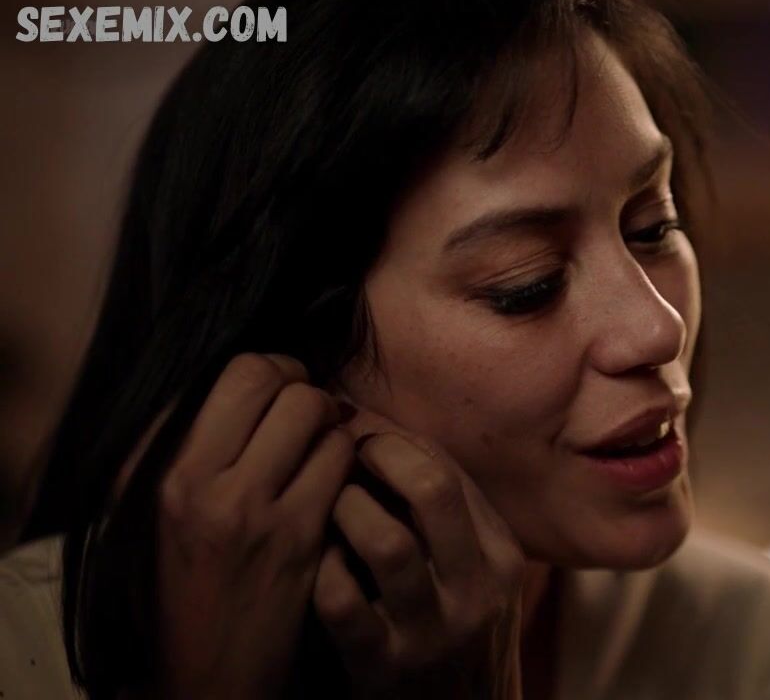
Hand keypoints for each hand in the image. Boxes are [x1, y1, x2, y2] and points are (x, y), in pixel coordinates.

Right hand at [153, 353, 353, 698]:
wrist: (204, 674)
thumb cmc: (181, 588)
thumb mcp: (151, 513)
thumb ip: (182, 445)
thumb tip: (233, 384)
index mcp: (154, 470)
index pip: (227, 374)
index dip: (268, 370)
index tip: (278, 390)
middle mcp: (195, 481)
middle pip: (271, 379)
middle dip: (301, 386)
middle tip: (309, 411)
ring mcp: (250, 509)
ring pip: (314, 411)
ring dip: (330, 420)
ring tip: (324, 444)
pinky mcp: (298, 537)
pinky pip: (341, 459)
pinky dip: (349, 459)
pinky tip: (339, 480)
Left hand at [313, 406, 526, 698]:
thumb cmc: (456, 635)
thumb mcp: (476, 576)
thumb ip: (447, 519)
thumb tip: (384, 434)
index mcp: (501, 555)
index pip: (451, 468)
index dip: (396, 438)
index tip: (360, 432)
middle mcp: (476, 589)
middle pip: (431, 488)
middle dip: (376, 456)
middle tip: (341, 454)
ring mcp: (431, 632)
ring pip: (385, 540)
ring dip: (343, 510)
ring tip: (325, 507)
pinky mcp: (383, 669)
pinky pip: (340, 601)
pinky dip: (319, 570)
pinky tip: (312, 565)